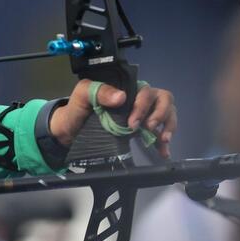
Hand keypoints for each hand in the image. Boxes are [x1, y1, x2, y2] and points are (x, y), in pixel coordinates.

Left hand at [49, 79, 177, 158]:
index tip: (132, 123)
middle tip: (148, 128)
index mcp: (126, 89)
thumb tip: (121, 97)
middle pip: (163, 98)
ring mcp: (141, 115)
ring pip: (168, 113)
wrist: (70, 132)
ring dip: (169, 125)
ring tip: (162, 139)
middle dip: (160, 114)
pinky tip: (163, 152)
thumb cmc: (77, 109)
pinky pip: (160, 133)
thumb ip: (99, 91)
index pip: (146, 90)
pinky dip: (164, 143)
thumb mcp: (83, 95)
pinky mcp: (141, 131)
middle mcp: (137, 100)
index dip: (143, 105)